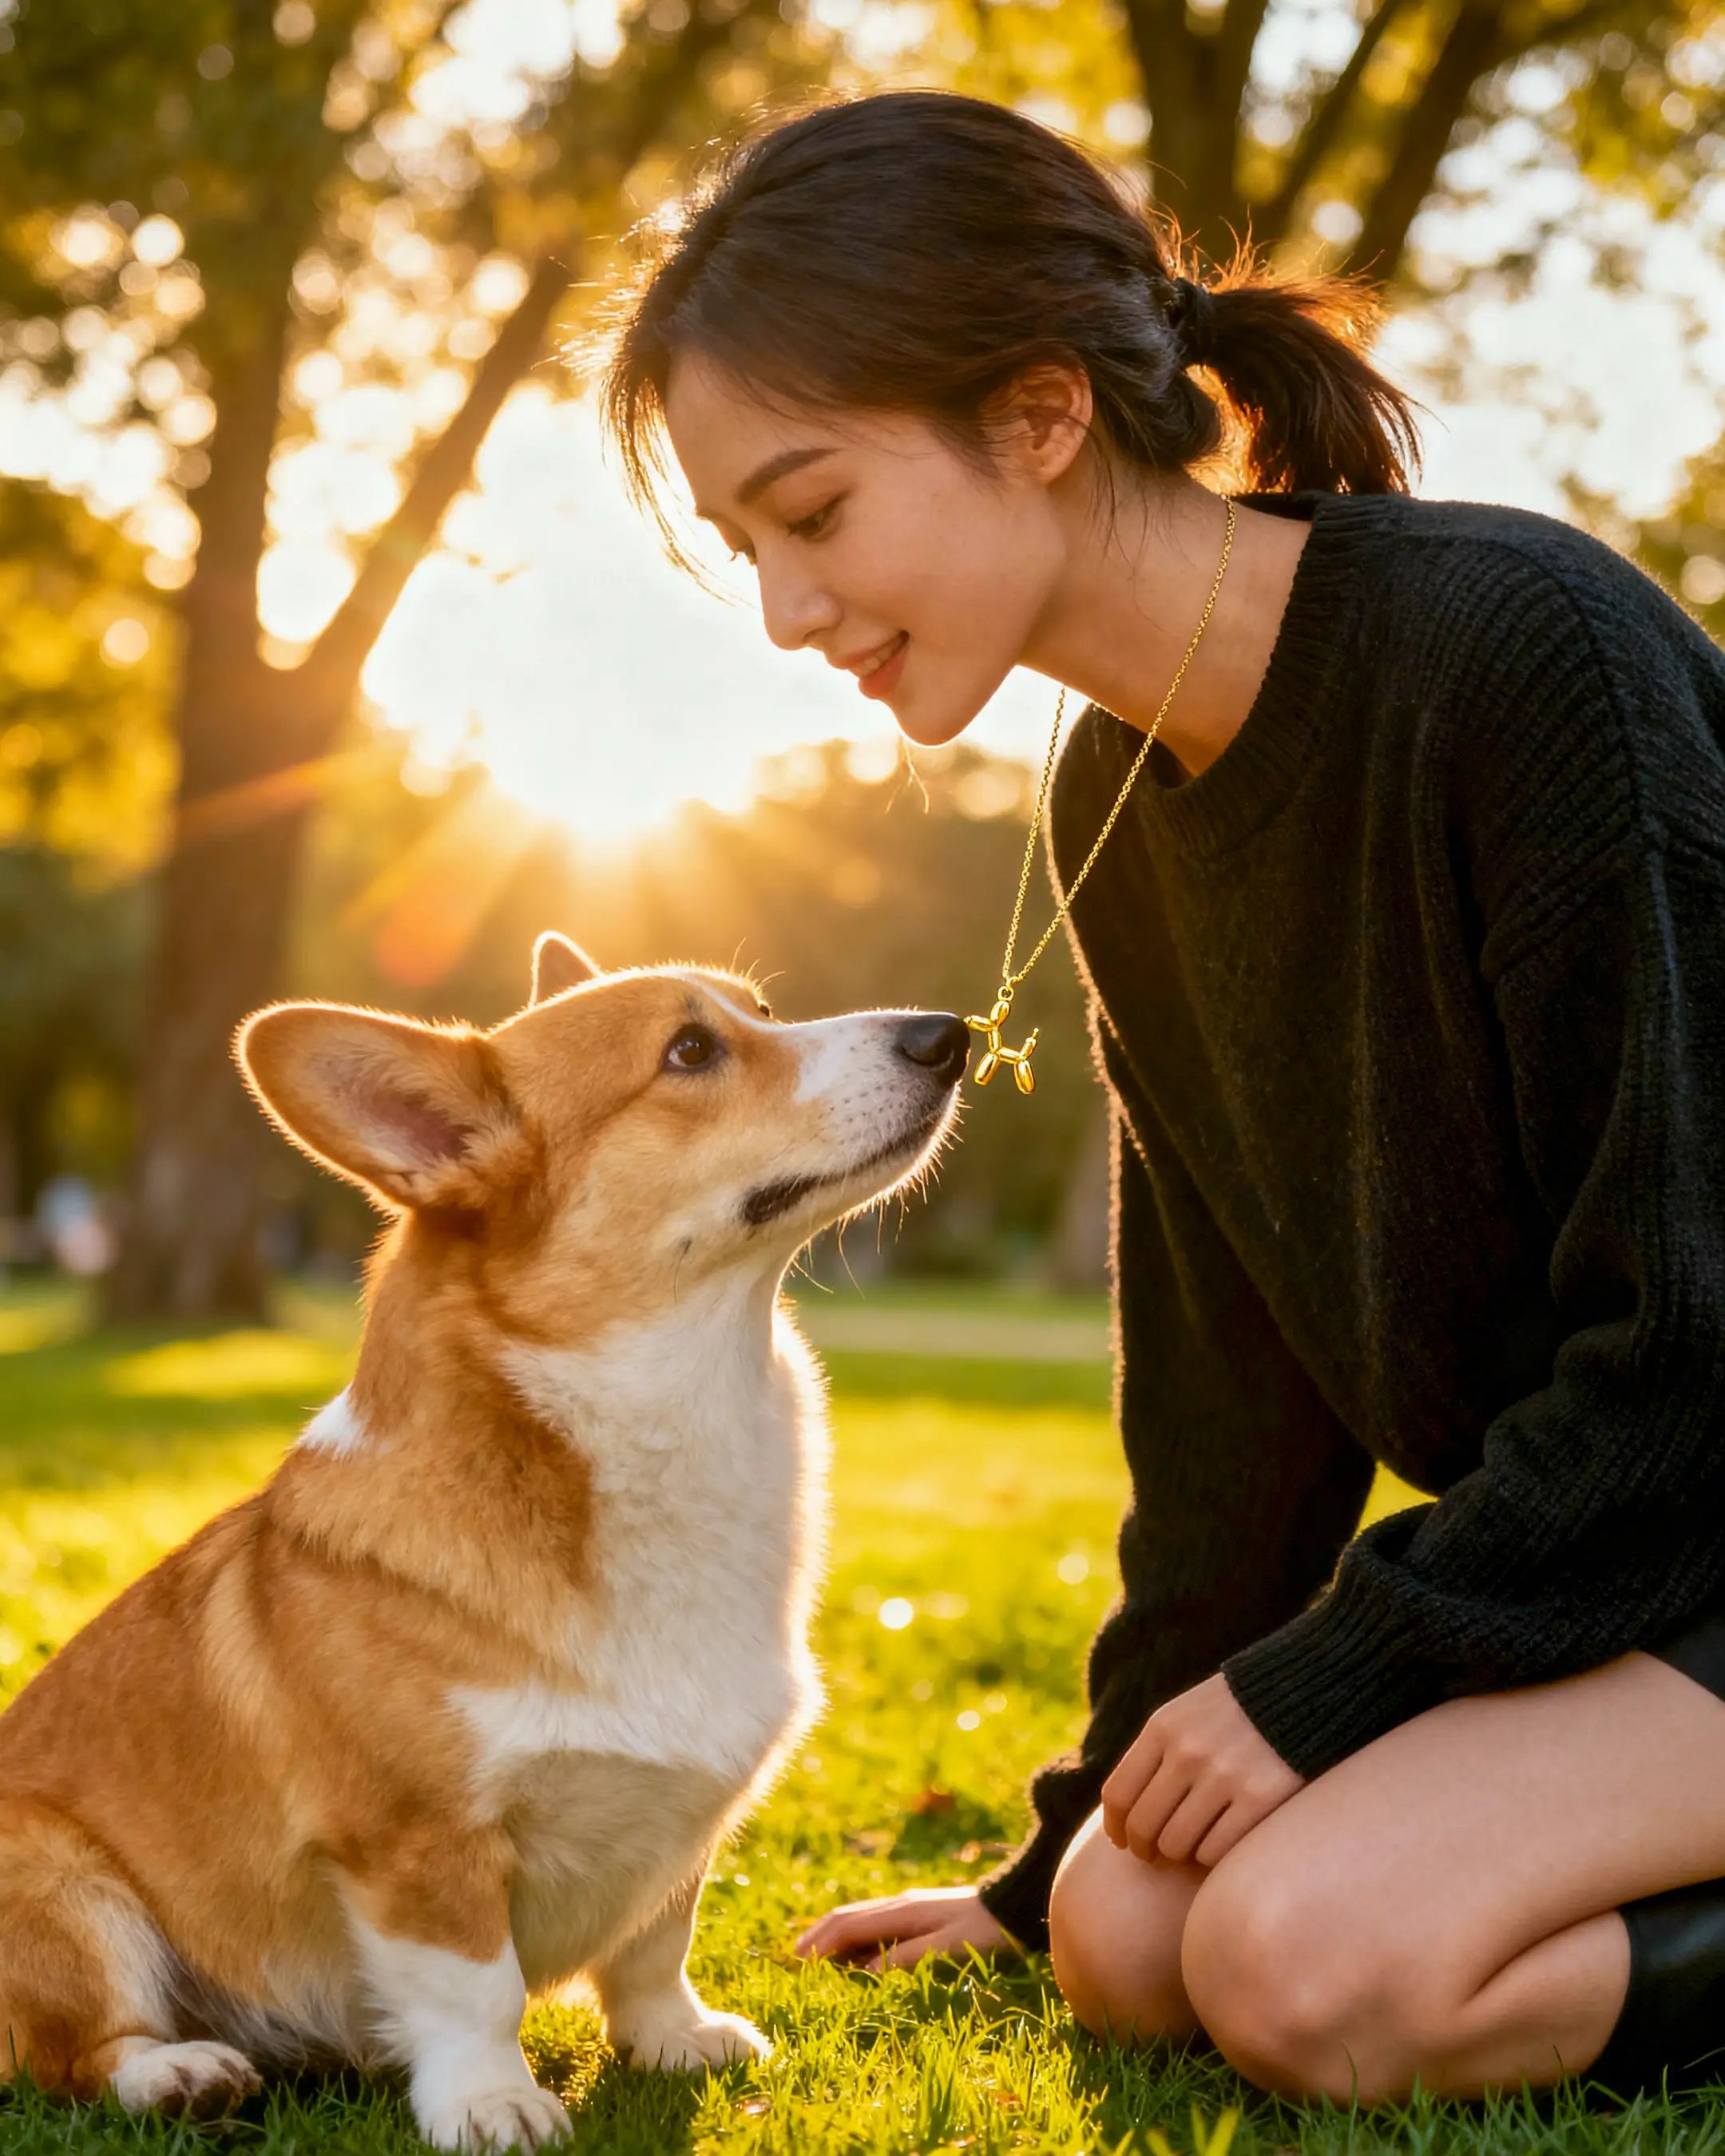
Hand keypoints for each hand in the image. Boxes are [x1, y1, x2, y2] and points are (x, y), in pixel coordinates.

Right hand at [794, 1885, 1014, 1973]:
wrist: (1013, 1903)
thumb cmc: (984, 1930)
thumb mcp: (948, 1947)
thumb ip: (907, 1958)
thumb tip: (865, 1972)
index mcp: (902, 1911)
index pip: (849, 1925)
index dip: (822, 1943)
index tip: (799, 1962)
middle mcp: (899, 1904)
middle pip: (847, 1916)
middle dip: (819, 1935)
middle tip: (794, 1958)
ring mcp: (907, 1906)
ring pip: (858, 1917)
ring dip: (833, 1934)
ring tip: (814, 1955)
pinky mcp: (917, 1912)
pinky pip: (873, 1922)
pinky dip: (853, 1935)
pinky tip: (852, 1950)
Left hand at [1101, 1672, 1303, 1868]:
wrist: (1299, 1693)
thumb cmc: (1233, 1714)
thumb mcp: (1184, 1717)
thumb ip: (1154, 1757)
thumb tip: (1119, 1816)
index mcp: (1163, 1728)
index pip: (1119, 1794)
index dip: (1116, 1827)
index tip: (1122, 1842)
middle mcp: (1189, 1752)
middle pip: (1144, 1825)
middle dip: (1144, 1849)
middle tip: (1154, 1856)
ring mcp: (1224, 1776)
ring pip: (1177, 1845)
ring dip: (1178, 1855)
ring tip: (1189, 1849)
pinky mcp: (1259, 1799)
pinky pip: (1216, 1852)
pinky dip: (1211, 1857)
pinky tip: (1218, 1845)